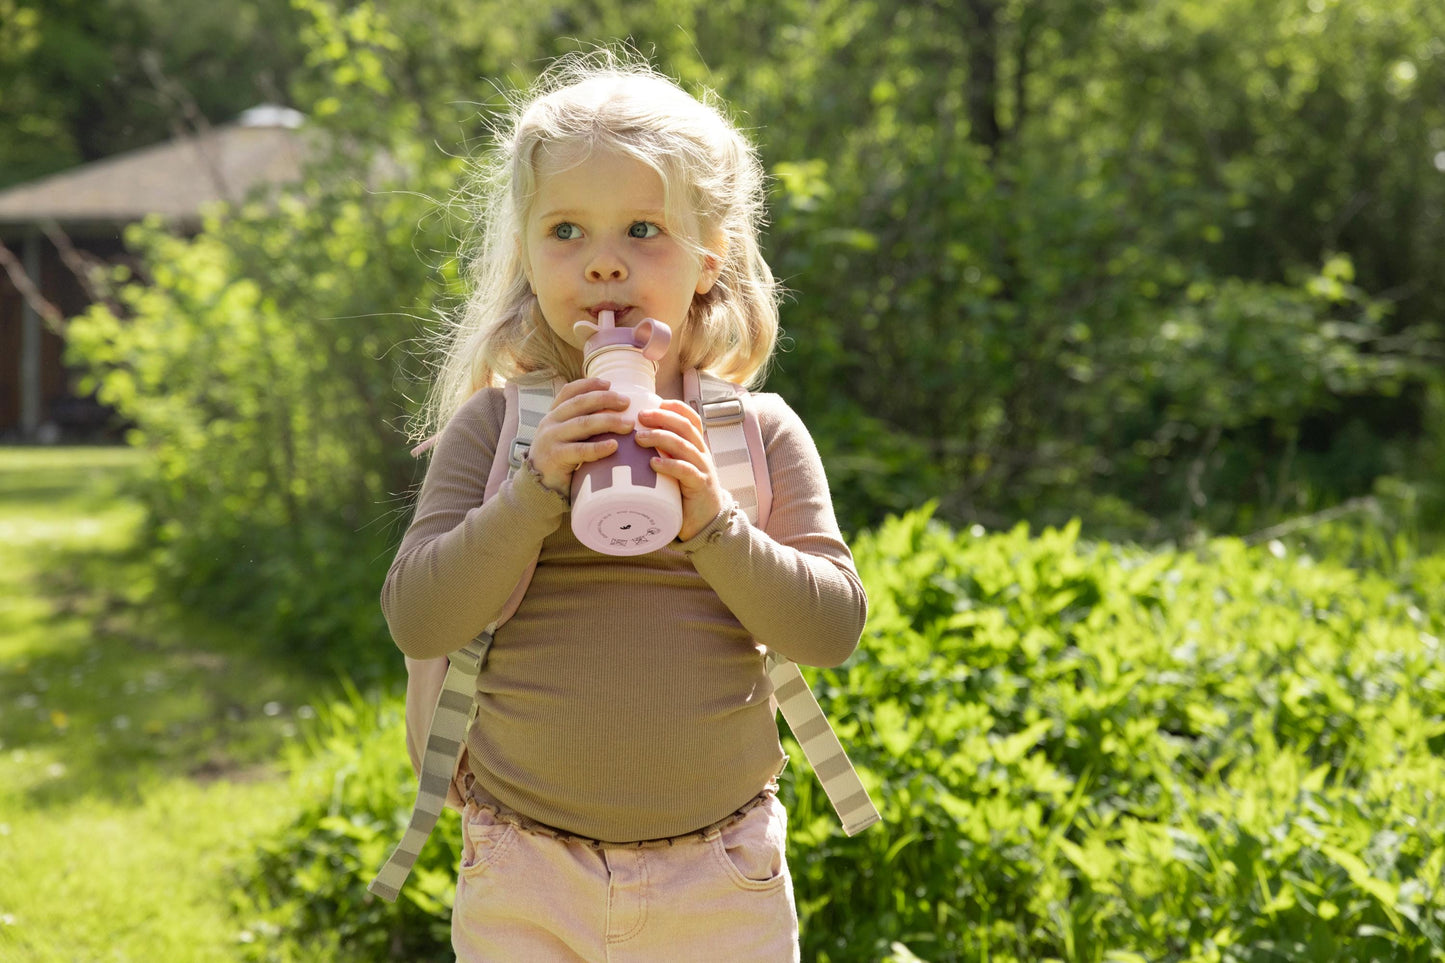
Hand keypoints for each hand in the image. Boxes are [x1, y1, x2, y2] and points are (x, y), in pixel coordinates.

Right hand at [527, 378, 630, 495]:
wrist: (537, 486)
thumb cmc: (559, 460)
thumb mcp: (566, 436)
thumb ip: (580, 424)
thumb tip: (615, 413)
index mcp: (554, 414)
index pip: (569, 392)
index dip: (589, 384)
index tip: (609, 383)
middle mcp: (550, 422)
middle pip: (580, 403)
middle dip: (606, 399)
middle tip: (627, 403)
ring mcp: (551, 439)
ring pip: (583, 424)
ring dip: (609, 421)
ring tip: (628, 425)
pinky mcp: (555, 457)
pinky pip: (580, 450)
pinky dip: (598, 448)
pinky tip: (614, 446)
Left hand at [635, 400, 727, 540]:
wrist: (705, 523)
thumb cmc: (685, 494)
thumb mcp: (676, 469)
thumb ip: (663, 455)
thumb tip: (631, 442)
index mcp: (696, 447)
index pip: (692, 419)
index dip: (677, 408)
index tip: (657, 401)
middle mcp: (702, 454)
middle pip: (686, 428)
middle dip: (663, 418)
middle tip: (640, 416)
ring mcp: (703, 469)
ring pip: (684, 446)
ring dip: (661, 438)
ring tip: (639, 438)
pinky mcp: (700, 487)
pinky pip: (687, 471)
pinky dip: (670, 465)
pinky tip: (654, 463)